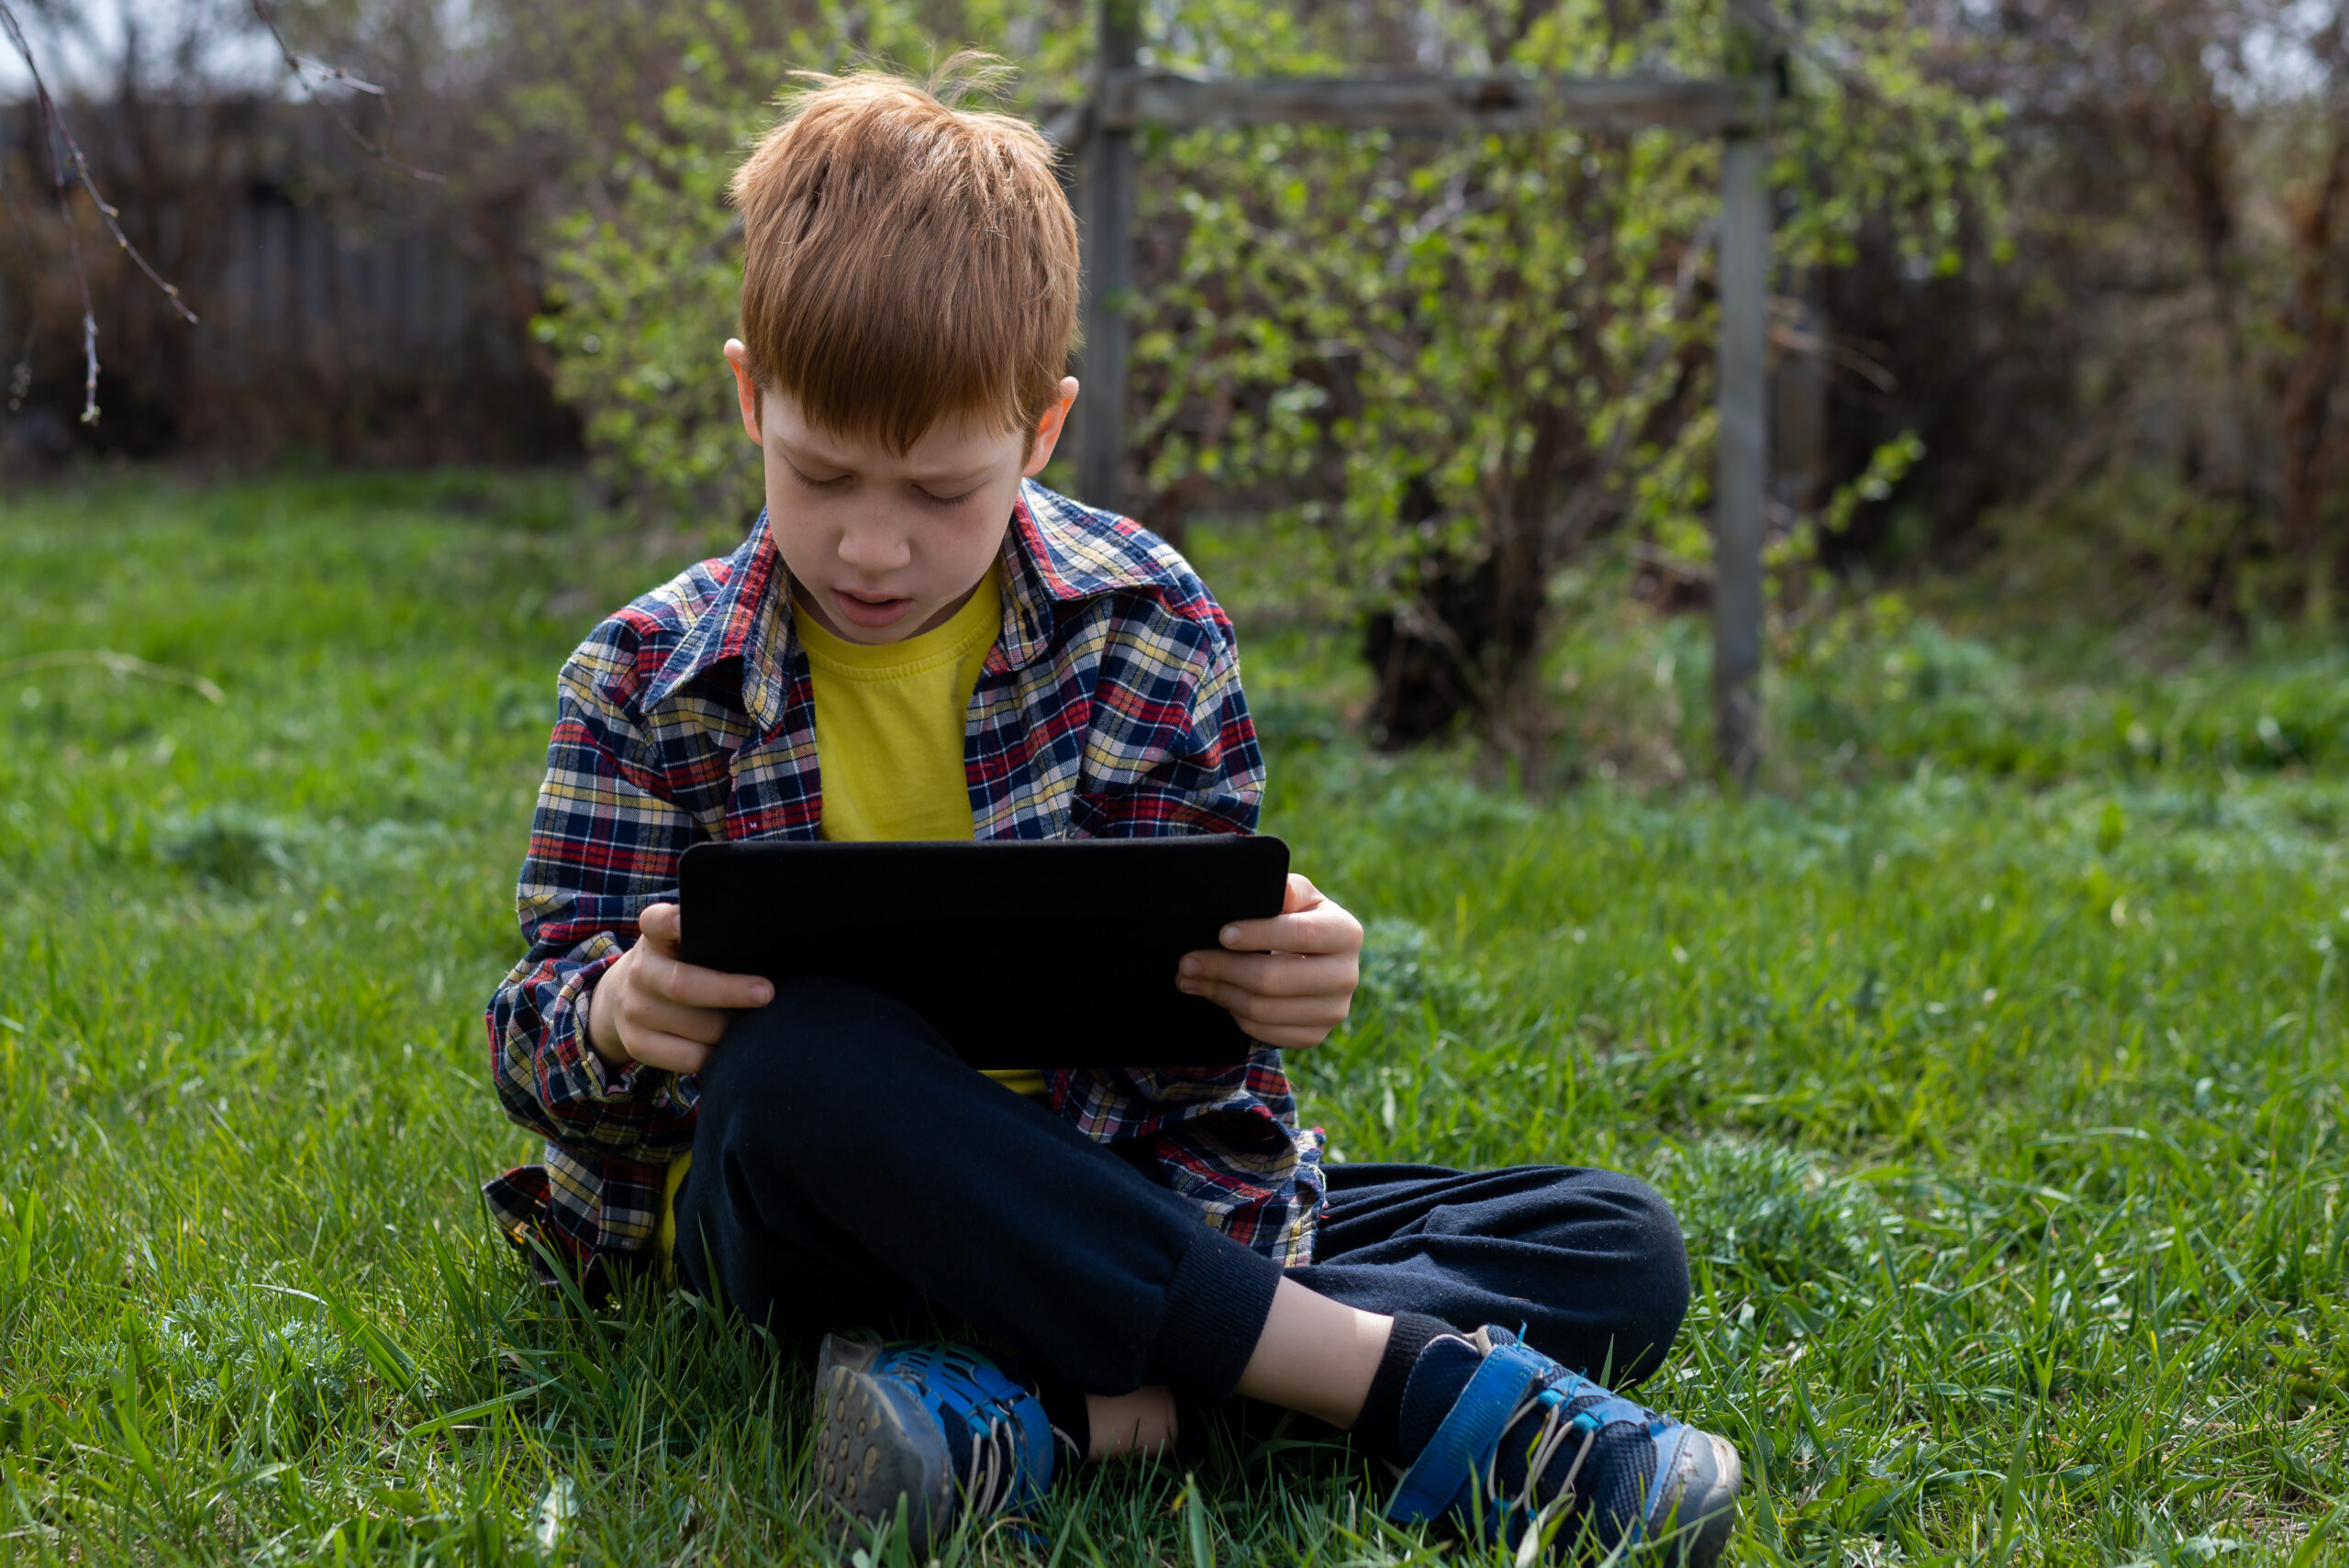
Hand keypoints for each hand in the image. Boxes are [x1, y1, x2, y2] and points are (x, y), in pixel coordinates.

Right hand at [585, 902, 772, 1073]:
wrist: (623, 996)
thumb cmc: (677, 964)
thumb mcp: (683, 941)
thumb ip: (711, 935)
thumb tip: (766, 945)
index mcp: (654, 937)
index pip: (656, 921)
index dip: (670, 921)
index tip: (683, 922)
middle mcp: (638, 972)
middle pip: (683, 985)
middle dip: (729, 991)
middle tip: (766, 993)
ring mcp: (634, 1010)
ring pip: (696, 1027)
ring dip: (732, 1028)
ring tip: (758, 1021)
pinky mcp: (637, 1044)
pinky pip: (691, 1057)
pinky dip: (718, 1053)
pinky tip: (733, 1044)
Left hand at [1177, 873, 1363, 1049]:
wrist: (1312, 959)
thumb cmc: (1296, 918)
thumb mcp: (1296, 896)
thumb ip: (1286, 890)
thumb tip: (1272, 893)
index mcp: (1346, 932)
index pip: (1301, 934)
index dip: (1258, 935)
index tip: (1222, 934)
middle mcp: (1348, 976)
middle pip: (1274, 979)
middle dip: (1223, 969)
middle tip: (1187, 962)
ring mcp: (1333, 1011)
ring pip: (1262, 1009)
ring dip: (1219, 993)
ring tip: (1190, 977)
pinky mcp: (1315, 1036)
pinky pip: (1264, 1031)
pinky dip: (1233, 1014)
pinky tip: (1218, 994)